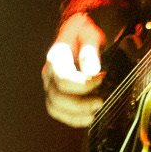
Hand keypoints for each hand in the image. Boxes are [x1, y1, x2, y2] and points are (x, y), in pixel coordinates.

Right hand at [43, 12, 104, 126]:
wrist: (75, 32)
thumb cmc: (82, 33)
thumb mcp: (89, 34)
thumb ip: (90, 52)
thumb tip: (92, 72)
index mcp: (55, 57)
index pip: (63, 78)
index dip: (82, 85)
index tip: (101, 80)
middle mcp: (49, 73)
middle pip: (57, 97)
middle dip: (80, 104)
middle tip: (101, 101)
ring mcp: (50, 85)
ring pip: (55, 108)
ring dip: (75, 115)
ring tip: (95, 112)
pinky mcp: (55, 94)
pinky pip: (58, 112)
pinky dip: (72, 119)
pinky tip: (88, 118)